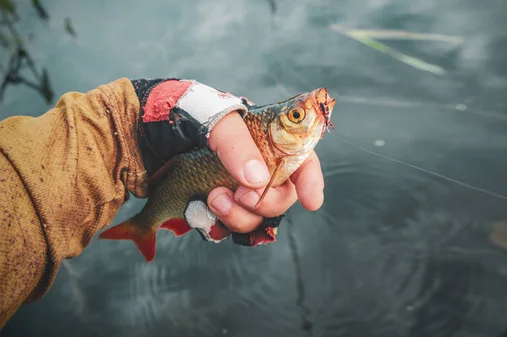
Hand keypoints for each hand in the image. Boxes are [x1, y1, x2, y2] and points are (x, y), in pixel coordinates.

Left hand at [131, 78, 324, 245]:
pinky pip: (227, 226)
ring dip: (240, 215)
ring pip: (256, 216)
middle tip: (243, 195)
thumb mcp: (209, 115)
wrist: (127, 131)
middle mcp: (250, 163)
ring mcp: (230, 186)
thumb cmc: (172, 111)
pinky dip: (219, 224)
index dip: (310, 179)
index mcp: (259, 135)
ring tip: (212, 199)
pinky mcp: (209, 204)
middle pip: (281, 194)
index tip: (311, 200)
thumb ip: (235, 145)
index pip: (298, 157)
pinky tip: (201, 208)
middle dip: (267, 201)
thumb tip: (256, 182)